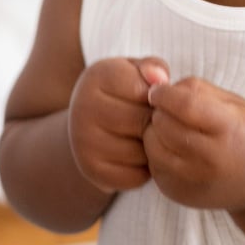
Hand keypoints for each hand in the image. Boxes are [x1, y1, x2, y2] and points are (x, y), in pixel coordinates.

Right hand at [68, 56, 168, 193]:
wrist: (87, 126)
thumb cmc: (121, 94)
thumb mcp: (135, 72)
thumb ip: (152, 68)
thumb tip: (161, 79)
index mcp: (96, 76)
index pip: (145, 90)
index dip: (158, 98)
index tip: (153, 99)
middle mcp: (83, 107)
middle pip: (142, 121)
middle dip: (156, 124)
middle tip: (153, 121)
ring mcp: (84, 141)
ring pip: (141, 151)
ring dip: (152, 149)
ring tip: (144, 138)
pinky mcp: (91, 170)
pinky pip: (136, 176)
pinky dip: (144, 170)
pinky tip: (137, 157)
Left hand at [144, 77, 244, 211]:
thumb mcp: (234, 104)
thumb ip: (197, 89)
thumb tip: (159, 85)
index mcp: (229, 130)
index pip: (185, 105)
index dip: (165, 93)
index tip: (157, 90)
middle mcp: (210, 159)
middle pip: (164, 124)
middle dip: (160, 111)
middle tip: (168, 110)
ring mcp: (191, 180)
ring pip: (152, 145)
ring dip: (154, 131)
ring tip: (169, 128)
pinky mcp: (175, 192)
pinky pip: (151, 164)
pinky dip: (156, 151)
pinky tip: (172, 148)